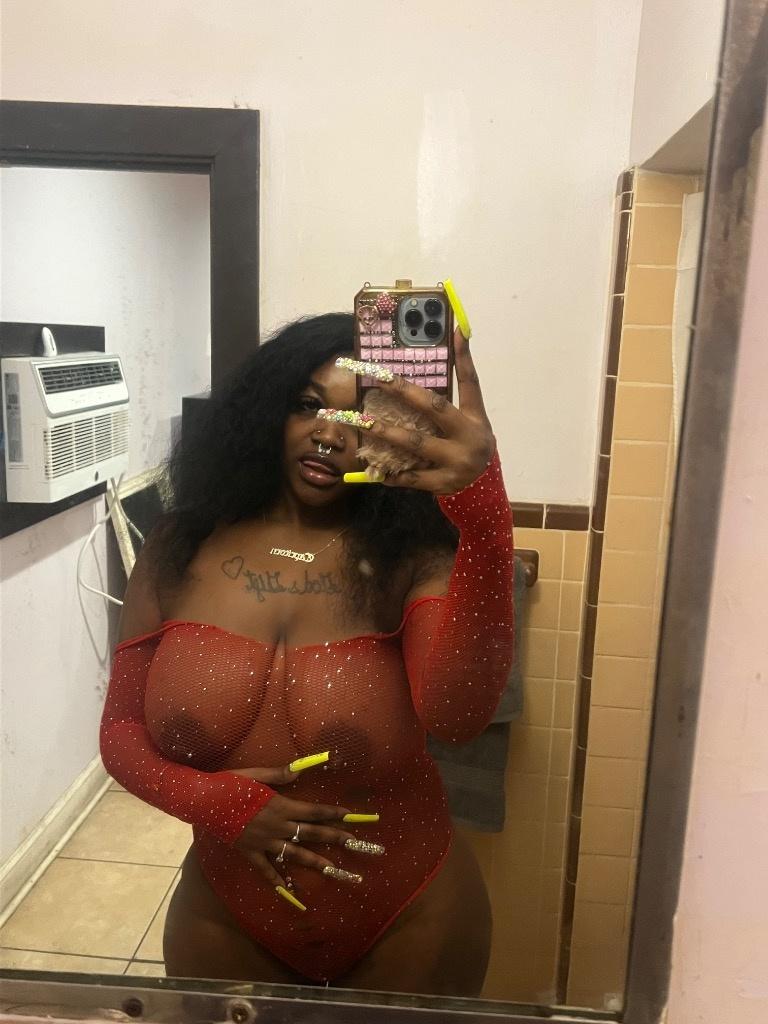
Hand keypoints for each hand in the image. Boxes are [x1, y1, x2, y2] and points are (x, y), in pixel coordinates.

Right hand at [228, 764, 356, 888]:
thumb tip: (299, 770)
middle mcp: (276, 826)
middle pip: (311, 832)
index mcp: (280, 806)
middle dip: (334, 837)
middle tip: (355, 843)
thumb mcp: (256, 774)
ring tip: (333, 869)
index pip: (313, 810)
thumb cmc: (230, 784)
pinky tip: (288, 891)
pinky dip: (277, 881)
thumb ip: (279, 775)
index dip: (332, 813)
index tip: (350, 816)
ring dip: (315, 861)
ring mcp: (264, 842)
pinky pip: (266, 870)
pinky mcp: (250, 853)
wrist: (204, 802)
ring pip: (294, 854)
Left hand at [330, 328, 494, 493]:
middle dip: (405, 391)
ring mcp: (456, 461)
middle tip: (380, 377)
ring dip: (387, 432)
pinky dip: (393, 473)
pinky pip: (412, 476)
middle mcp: (468, 437)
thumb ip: (453, 403)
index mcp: (475, 418)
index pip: (471, 382)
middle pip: (435, 408)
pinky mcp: (443, 483)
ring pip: (416, 443)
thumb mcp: (470, 425)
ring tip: (363, 422)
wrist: (484, 492)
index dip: (464, 356)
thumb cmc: (469, 449)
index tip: (457, 330)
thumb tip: (427, 377)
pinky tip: (376, 470)